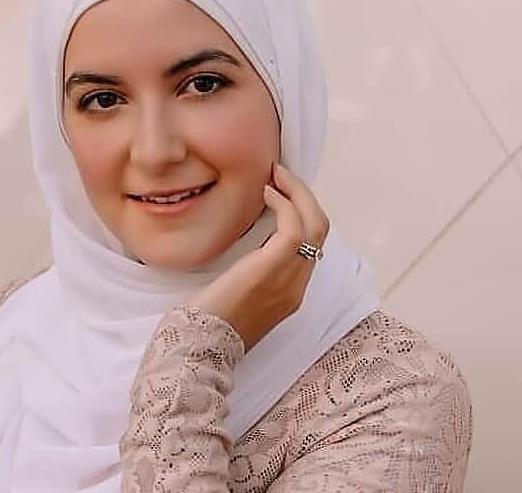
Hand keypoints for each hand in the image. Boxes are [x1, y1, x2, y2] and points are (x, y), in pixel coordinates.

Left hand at [187, 162, 329, 352]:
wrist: (201, 347)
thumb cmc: (208, 323)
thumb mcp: (238, 295)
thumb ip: (252, 274)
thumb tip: (249, 248)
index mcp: (290, 292)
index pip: (311, 245)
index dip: (302, 213)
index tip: (280, 192)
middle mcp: (297, 285)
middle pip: (320, 230)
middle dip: (305, 197)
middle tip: (283, 175)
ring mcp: (290, 279)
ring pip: (315, 224)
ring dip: (298, 194)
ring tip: (276, 175)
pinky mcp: (273, 269)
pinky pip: (294, 228)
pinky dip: (285, 204)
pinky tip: (266, 193)